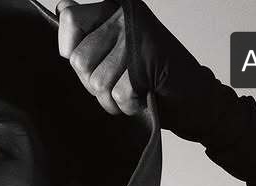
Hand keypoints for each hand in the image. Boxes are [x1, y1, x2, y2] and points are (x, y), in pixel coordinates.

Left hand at [56, 0, 213, 136]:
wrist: (194, 97)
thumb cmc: (153, 77)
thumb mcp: (113, 52)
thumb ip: (87, 33)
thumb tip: (61, 9)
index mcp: (116, 9)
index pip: (70, 20)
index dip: (70, 49)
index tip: (90, 60)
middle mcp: (126, 17)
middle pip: (79, 60)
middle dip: (94, 83)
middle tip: (119, 80)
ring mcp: (137, 37)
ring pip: (97, 81)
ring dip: (112, 98)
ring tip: (131, 89)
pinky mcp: (147, 60)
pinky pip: (118, 94)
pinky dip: (128, 105)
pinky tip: (142, 96)